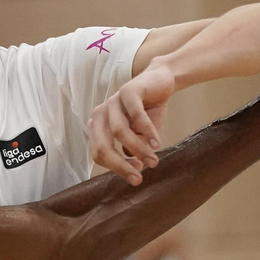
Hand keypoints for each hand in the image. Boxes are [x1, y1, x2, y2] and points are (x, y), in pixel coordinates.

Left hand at [87, 62, 168, 185]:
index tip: (135, 175)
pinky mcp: (128, 90)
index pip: (99, 154)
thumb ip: (132, 149)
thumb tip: (133, 168)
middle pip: (103, 146)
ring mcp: (113, 101)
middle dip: (121, 166)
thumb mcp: (139, 134)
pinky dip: (147, 131)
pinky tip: (157, 144)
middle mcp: (101, 114)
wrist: (161, 81)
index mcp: (98, 126)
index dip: (115, 167)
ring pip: (120, 132)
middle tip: (138, 178)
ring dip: (138, 149)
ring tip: (154, 160)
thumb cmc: (148, 111)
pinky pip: (136, 114)